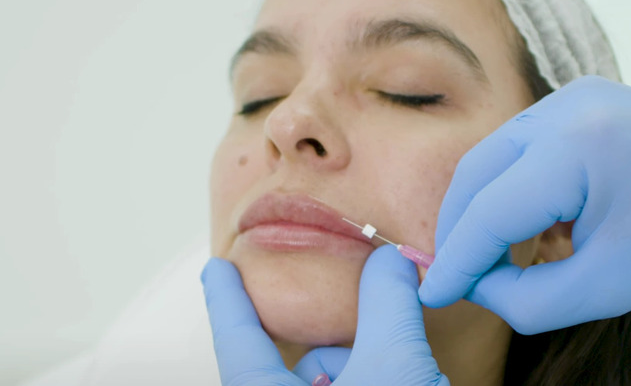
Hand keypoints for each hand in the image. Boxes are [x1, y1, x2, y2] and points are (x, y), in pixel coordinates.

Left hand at [201, 246, 448, 385]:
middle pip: (308, 359)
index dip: (227, 298)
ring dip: (372, 367)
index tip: (216, 269)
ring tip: (410, 379)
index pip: (238, 340)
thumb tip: (390, 262)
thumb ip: (388, 303)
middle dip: (348, 344)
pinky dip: (378, 382)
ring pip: (336, 380)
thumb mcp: (395, 365)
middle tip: (390, 342)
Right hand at [419, 75, 630, 333]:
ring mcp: (571, 97)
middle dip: (459, 231)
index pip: (490, 210)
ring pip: (490, 158)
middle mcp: (567, 108)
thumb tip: (475, 285)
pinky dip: (507, 187)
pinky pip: (517, 147)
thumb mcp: (612, 287)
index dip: (455, 259)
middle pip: (476, 174)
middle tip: (458, 277)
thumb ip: (528, 299)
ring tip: (491, 255)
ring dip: (481, 208)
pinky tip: (524, 221)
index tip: (434, 293)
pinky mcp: (576, 101)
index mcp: (581, 148)